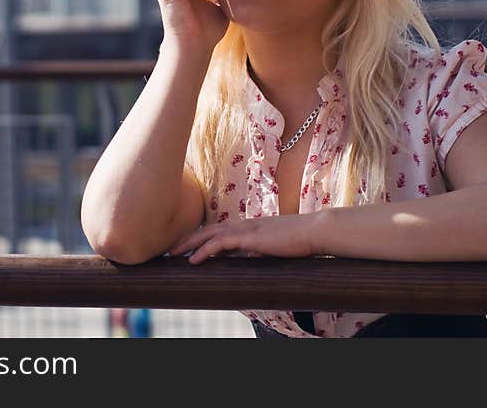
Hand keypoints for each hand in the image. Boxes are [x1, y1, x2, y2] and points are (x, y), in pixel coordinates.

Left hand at [168, 213, 316, 263]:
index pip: (219, 229)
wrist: (315, 231)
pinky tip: (194, 260)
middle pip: (209, 229)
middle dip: (188, 239)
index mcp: (250, 226)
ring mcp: (247, 229)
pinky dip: (205, 251)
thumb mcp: (274, 246)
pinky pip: (222, 244)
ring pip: (210, 234)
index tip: (186, 247)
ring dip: (190, 244)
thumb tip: (249, 258)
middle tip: (171, 250)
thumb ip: (260, 250)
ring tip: (174, 254)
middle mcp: (244, 225)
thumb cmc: (300, 240)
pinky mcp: (251, 238)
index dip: (201, 237)